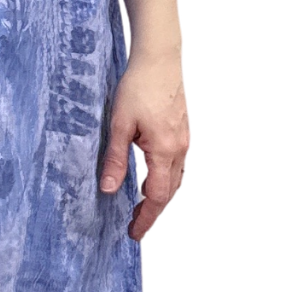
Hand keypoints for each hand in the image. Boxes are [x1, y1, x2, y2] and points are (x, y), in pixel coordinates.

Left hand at [99, 50, 189, 241]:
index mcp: (164, 150)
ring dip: (160, 196)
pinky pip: (177, 164)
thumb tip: (108, 189)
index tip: (135, 233)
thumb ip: (115, 159)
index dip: (146, 218)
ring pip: (176, 178)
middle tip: (135, 226)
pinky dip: (166, 179)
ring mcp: (184, 139)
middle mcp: (179, 148)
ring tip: (141, 207)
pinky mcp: (182, 130)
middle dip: (153, 211)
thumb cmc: (139, 86)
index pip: (156, 196)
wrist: (159, 58)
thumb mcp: (119, 124)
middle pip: (169, 192)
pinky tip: (151, 177)